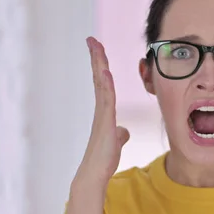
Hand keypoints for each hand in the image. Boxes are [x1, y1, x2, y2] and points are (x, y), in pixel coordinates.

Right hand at [76, 37, 129, 183]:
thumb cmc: (103, 160)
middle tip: (91, 39)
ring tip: (95, 46)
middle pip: (99, 78)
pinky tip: (105, 72)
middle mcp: (101, 109)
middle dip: (96, 58)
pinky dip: (105, 85)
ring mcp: (102, 115)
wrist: (94, 174)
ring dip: (99, 65)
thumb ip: (119, 134)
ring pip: (101, 84)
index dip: (100, 65)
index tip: (97, 49)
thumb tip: (123, 131)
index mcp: (104, 111)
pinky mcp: (105, 123)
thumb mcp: (116, 142)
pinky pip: (106, 100)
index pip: (103, 83)